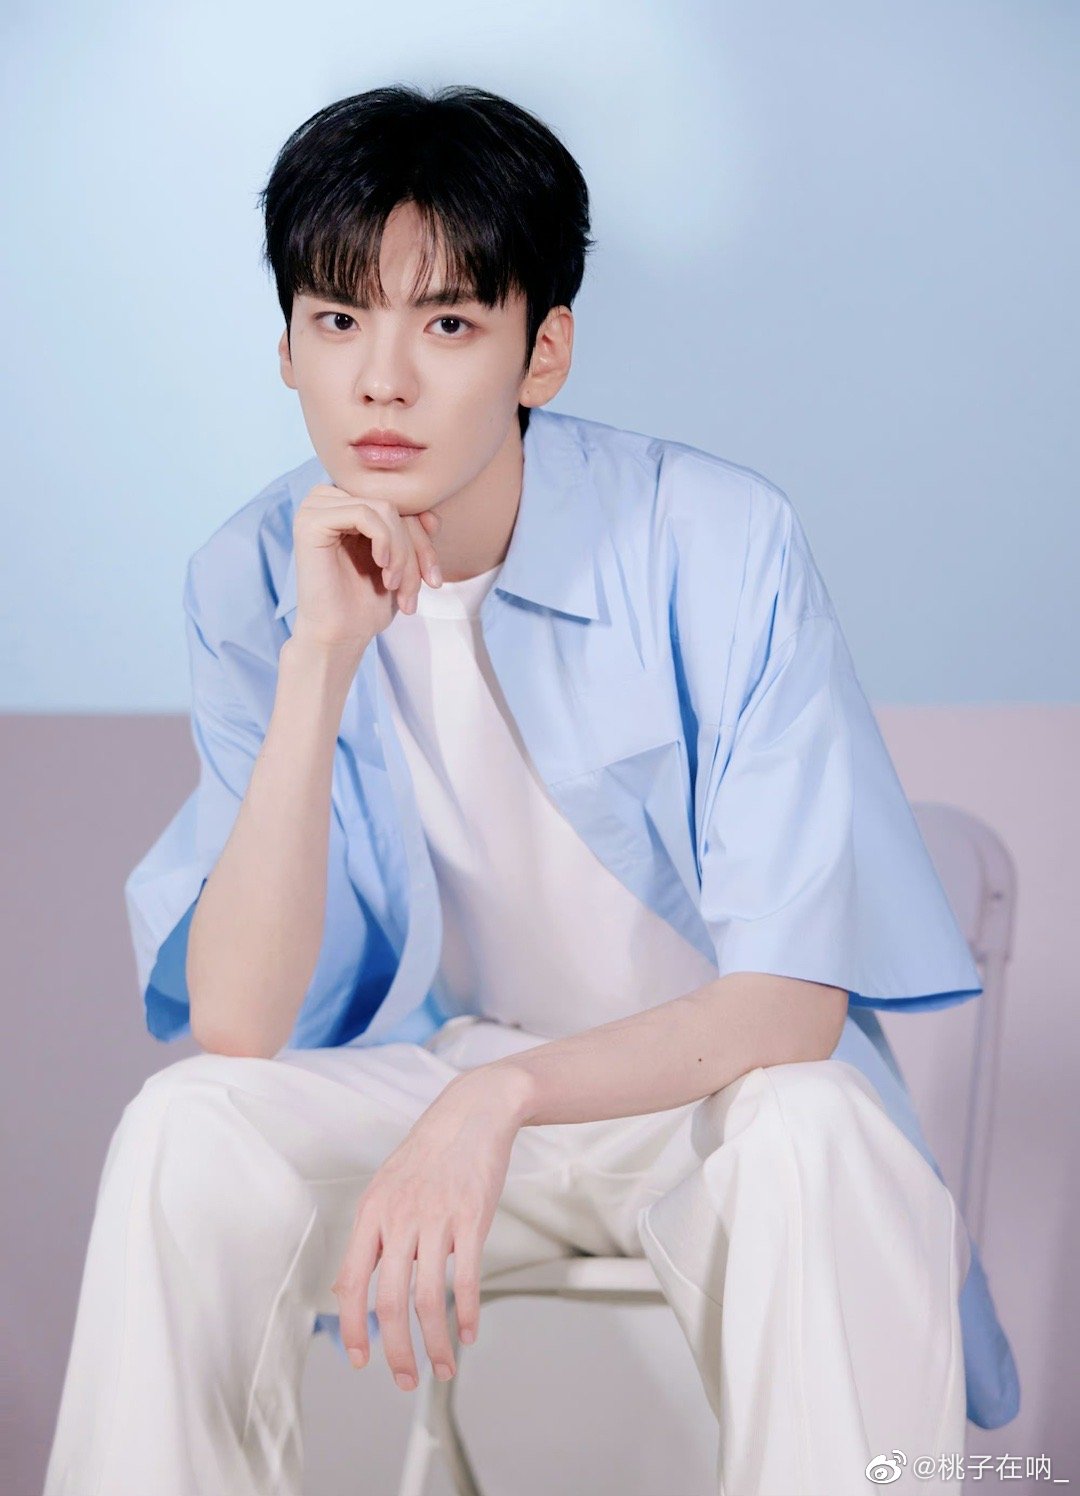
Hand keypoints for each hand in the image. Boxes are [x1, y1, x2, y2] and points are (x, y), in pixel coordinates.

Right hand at [290, 483, 443, 652]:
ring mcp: (315, 509)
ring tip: (396, 584)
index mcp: (346, 505)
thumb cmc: (367, 604)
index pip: (400, 505)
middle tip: (417, 589)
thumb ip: (415, 535)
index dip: (424, 540)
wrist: (341, 636)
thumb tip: (432, 514)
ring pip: (384, 509)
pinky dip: (383, 540)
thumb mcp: (403, 564)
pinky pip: (363, 513)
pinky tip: (382, 566)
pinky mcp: (309, 522)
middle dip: (416, 550)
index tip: (434, 579)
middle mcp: (327, 501)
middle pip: (393, 506)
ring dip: (402, 552)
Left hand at [330, 1069, 530, 1389]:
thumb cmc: (429, 1154)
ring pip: (428, 1298)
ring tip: (443, 1367)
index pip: (352, 1283)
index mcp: (372, 1213)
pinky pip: (466, 1278)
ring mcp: (436, 1218)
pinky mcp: (472, 1218)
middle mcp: (399, 1218)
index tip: (360, 1360)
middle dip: (395, 1351)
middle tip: (404, 1380)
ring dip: (435, 1343)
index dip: (352, 1328)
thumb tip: (345, 1288)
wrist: (472, 1112)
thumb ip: (369, 1237)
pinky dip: (468, 1313)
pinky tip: (470, 1333)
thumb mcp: (385, 1188)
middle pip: (390, 1301)